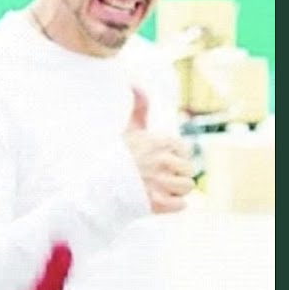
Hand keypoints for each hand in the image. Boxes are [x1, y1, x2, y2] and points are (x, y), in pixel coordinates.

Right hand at [123, 86, 193, 212]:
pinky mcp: (158, 203)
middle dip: (176, 176)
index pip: (185, 152)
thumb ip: (139, 108)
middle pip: (189, 171)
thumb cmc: (117, 159)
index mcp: (160, 142)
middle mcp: (162, 161)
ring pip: (187, 188)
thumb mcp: (128, 130)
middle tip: (156, 178)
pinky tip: (156, 201)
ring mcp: (160, 182)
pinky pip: (182, 205)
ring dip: (175, 191)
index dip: (174, 158)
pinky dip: (172, 206)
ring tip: (157, 189)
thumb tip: (134, 83)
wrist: (99, 187)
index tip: (158, 162)